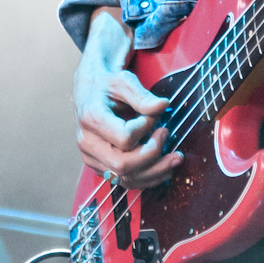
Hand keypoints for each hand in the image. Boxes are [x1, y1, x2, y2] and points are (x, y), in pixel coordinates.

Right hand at [73, 8, 182, 188]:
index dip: (145, 129)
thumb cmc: (108, 85)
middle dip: (153, 156)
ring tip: (176, 159)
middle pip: (123, 165)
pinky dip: (146, 178)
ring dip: (155, 172)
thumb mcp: (124, 81)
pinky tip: (164, 169)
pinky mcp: (99, 165)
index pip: (125, 138)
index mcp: (92, 119)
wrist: (91, 91)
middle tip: (168, 136)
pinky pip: (123, 181)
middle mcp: (88, 142)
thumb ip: (143, 96)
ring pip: (125, 178)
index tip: (154, 117)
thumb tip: (163, 106)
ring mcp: (92, 157)